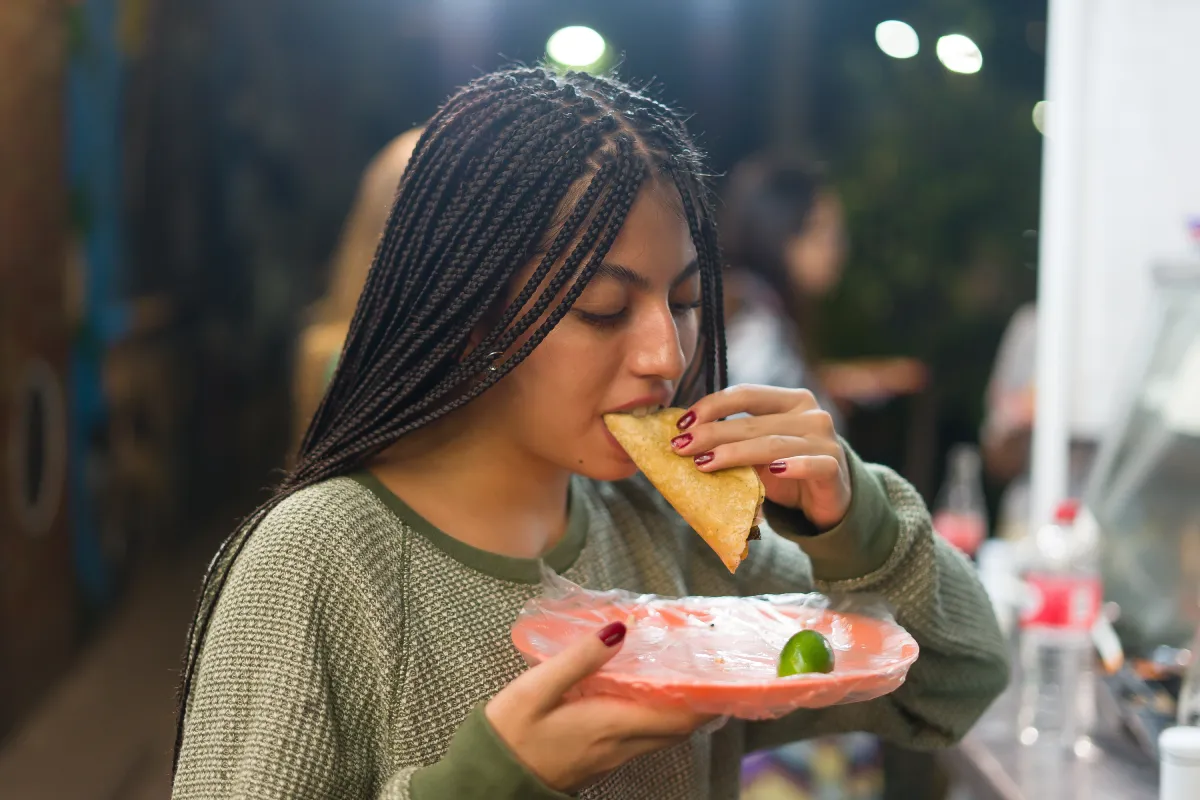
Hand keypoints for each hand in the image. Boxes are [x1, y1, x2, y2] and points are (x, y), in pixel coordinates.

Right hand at [486, 622, 715, 791]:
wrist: (489, 781)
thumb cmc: (510, 733)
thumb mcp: (537, 688)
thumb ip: (581, 659)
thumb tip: (621, 629)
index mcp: (612, 725)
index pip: (678, 716)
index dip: (705, 697)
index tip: (721, 671)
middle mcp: (621, 746)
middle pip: (677, 728)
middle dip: (699, 702)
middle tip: (707, 667)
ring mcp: (611, 757)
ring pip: (660, 735)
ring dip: (678, 711)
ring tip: (683, 675)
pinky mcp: (599, 761)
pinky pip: (641, 739)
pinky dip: (655, 718)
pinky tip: (644, 696)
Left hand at [671, 385, 851, 529]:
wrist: (828, 502)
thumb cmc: (786, 472)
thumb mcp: (758, 452)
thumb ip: (734, 440)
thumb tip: (683, 439)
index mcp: (791, 400)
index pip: (746, 394)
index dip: (712, 405)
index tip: (682, 424)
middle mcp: (811, 414)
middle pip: (753, 422)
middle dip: (712, 434)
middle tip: (680, 447)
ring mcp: (825, 440)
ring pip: (774, 444)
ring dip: (735, 453)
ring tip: (704, 463)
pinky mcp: (835, 468)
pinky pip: (814, 465)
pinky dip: (794, 467)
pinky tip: (773, 471)